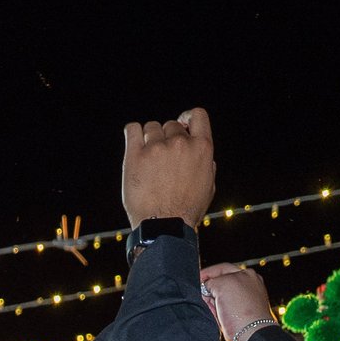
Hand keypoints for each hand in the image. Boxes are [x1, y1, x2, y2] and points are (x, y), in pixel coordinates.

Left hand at [121, 108, 215, 226]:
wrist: (163, 225)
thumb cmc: (186, 209)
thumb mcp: (208, 185)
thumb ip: (205, 162)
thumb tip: (199, 150)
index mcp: (202, 147)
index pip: (197, 115)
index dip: (187, 118)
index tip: (181, 125)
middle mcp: (180, 143)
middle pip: (170, 125)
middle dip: (166, 138)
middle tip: (162, 159)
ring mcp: (156, 148)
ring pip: (150, 128)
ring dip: (149, 138)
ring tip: (148, 159)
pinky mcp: (135, 156)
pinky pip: (131, 129)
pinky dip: (132, 132)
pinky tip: (133, 141)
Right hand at [199, 262, 275, 340]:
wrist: (250, 333)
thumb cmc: (240, 309)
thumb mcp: (222, 285)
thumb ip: (211, 281)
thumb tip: (205, 287)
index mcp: (247, 274)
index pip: (221, 268)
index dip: (206, 273)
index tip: (195, 280)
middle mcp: (247, 285)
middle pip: (220, 282)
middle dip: (209, 288)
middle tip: (200, 294)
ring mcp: (244, 299)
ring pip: (220, 295)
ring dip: (211, 300)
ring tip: (210, 307)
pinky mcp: (239, 312)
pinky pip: (222, 307)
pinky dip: (216, 309)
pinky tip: (215, 314)